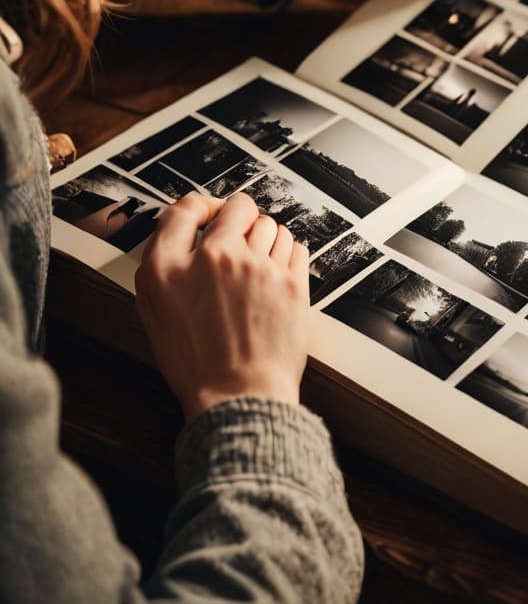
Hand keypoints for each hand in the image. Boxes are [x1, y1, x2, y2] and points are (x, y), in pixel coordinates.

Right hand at [134, 192, 310, 420]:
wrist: (238, 396)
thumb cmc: (198, 366)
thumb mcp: (156, 314)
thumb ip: (164, 270)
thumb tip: (183, 239)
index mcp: (168, 268)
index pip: (185, 209)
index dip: (201, 207)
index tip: (211, 214)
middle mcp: (213, 259)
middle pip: (237, 207)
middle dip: (240, 216)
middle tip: (242, 230)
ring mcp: (256, 267)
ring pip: (271, 225)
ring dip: (267, 236)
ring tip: (261, 259)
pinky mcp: (290, 281)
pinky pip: (296, 245)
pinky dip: (289, 252)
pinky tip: (279, 270)